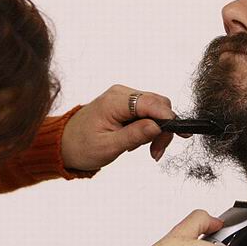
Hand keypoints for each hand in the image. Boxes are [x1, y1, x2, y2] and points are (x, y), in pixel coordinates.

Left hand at [61, 84, 177, 170]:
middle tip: (156, 152)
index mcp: (115, 101)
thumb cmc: (82, 146)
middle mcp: (121, 93)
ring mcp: (124, 97)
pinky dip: (149, 127)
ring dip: (157, 130)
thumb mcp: (109, 146)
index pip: (152, 103)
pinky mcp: (125, 103)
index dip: (169, 118)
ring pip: (156, 108)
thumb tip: (157, 126)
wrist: (65, 143)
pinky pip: (147, 111)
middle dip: (163, 128)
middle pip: (158, 104)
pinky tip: (138, 141)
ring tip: (146, 150)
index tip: (181, 135)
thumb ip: (134, 135)